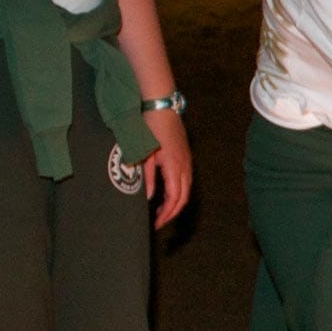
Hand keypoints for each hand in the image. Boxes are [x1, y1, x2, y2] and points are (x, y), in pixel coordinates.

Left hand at [141, 108, 193, 228]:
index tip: (155, 223)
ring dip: (175, 204)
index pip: (174, 199)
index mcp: (174, 167)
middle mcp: (185, 166)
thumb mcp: (144, 154)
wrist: (161, 107)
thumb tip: (149, 198)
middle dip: (171, 213)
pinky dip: (177, 193)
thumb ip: (147, 178)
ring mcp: (187, 161)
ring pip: (186, 190)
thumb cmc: (150, 127)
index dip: (166, 214)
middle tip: (158, 222)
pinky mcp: (185, 158)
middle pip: (183, 198)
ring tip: (160, 211)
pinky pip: (185, 181)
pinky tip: (165, 194)